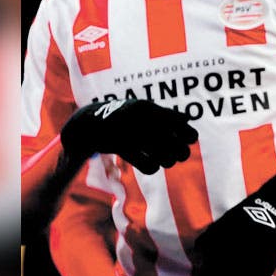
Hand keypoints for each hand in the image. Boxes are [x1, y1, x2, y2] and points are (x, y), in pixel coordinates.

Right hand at [60, 99, 196, 173]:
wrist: (87, 124)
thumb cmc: (120, 116)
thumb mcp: (141, 109)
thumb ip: (164, 114)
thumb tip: (187, 119)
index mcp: (149, 108)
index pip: (181, 123)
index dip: (189, 135)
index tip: (189, 140)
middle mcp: (142, 120)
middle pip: (176, 144)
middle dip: (181, 152)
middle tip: (178, 155)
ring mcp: (131, 135)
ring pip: (165, 156)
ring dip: (168, 161)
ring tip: (166, 160)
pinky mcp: (122, 149)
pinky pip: (149, 165)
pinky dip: (152, 166)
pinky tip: (151, 164)